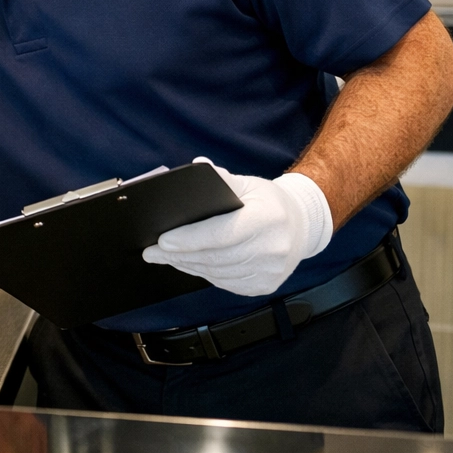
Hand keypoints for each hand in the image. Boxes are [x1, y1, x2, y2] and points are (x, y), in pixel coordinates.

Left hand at [142, 157, 332, 296]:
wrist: (301, 226)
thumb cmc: (268, 203)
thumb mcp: (248, 184)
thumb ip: (222, 179)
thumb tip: (196, 167)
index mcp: (268, 218)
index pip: (222, 233)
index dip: (190, 239)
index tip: (163, 241)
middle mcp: (273, 247)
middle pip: (216, 257)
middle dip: (178, 255)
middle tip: (152, 251)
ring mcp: (271, 270)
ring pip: (217, 273)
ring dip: (187, 265)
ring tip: (165, 257)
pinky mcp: (265, 285)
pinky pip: (225, 283)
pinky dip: (203, 274)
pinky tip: (189, 264)